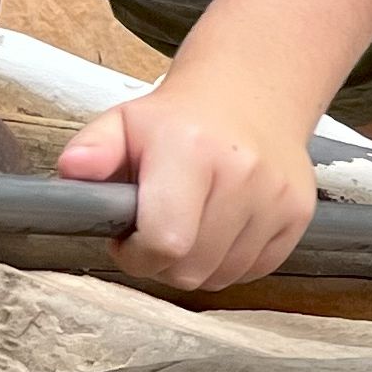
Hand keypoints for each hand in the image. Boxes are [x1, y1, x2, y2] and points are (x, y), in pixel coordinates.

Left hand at [57, 75, 320, 292]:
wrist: (252, 95)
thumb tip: (72, 169)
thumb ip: (92, 149)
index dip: (137, 255)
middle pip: (192, 269)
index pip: (165, 242)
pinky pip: (255, 270)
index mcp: (191, 150)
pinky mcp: (299, 214)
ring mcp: (277, 196)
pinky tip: (221, 227)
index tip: (128, 238)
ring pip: (223, 276)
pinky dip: (231, 261)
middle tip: (156, 231)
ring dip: (198, 264)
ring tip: (190, 226)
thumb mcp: (125, 123)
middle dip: (163, 263)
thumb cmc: (179, 119)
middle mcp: (243, 173)